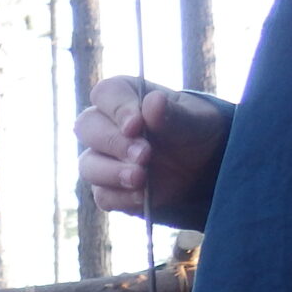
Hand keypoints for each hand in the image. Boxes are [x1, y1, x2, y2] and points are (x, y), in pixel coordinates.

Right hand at [76, 76, 229, 217]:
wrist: (204, 165)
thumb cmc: (196, 131)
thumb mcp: (196, 120)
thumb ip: (174, 114)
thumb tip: (153, 101)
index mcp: (125, 97)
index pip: (106, 94)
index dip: (116, 108)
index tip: (136, 125)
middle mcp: (106, 126)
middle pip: (86, 128)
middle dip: (113, 143)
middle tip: (144, 155)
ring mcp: (103, 159)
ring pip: (88, 164)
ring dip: (111, 172)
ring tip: (140, 178)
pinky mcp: (108, 188)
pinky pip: (102, 195)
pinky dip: (121, 198)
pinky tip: (142, 196)